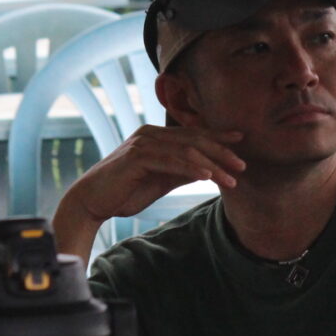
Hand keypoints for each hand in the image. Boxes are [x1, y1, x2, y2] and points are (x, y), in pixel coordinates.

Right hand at [53, 125, 244, 259]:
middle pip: (194, 139)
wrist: (92, 201)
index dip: (218, 137)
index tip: (241, 141)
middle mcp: (150, 134)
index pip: (193, 134)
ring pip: (186, 150)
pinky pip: (171, 161)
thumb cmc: (125, 191)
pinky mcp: (137, 156)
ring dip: (212, 165)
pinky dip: (191, 168)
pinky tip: (207, 177)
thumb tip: (208, 171)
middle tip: (243, 165)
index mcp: (156, 136)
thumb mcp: (160, 181)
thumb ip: (181, 172)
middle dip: (221, 152)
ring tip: (231, 178)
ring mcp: (143, 143)